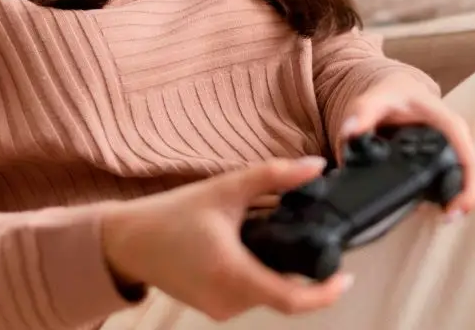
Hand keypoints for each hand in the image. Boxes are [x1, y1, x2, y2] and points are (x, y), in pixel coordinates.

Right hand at [101, 157, 352, 320]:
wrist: (127, 242)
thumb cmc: (171, 216)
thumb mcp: (226, 188)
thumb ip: (275, 176)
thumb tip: (316, 166)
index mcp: (234, 274)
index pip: (293, 299)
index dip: (325, 293)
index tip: (346, 276)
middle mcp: (229, 300)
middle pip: (284, 291)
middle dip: (302, 265)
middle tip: (311, 233)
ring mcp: (220, 308)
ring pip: (268, 292)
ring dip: (279, 267)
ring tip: (274, 231)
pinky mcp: (214, 307)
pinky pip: (250, 292)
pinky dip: (261, 271)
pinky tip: (254, 245)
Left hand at [338, 75, 474, 217]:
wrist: (396, 91)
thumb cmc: (392, 95)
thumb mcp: (374, 99)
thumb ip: (361, 114)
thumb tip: (350, 132)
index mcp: (444, 121)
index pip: (463, 150)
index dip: (468, 180)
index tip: (460, 205)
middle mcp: (455, 135)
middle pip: (470, 168)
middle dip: (466, 195)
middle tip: (449, 218)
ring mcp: (453, 147)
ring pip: (465, 175)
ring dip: (459, 198)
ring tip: (444, 217)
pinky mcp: (445, 157)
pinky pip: (455, 177)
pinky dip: (449, 195)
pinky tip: (437, 209)